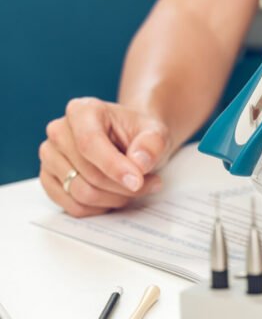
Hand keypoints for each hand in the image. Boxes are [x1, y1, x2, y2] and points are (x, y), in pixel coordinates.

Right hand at [39, 97, 170, 216]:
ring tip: (136, 188)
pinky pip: (73, 206)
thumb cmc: (140, 135)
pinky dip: (100, 207)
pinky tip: (116, 196)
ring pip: (80, 193)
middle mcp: (59, 131)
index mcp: (82, 110)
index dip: (114, 167)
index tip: (137, 182)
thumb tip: (139, 163)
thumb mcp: (156, 133)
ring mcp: (50, 156)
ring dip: (114, 198)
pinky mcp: (48, 179)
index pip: (90, 143)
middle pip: (87, 173)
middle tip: (149, 183)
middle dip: (123, 186)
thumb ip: (152, 144)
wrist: (131, 141)